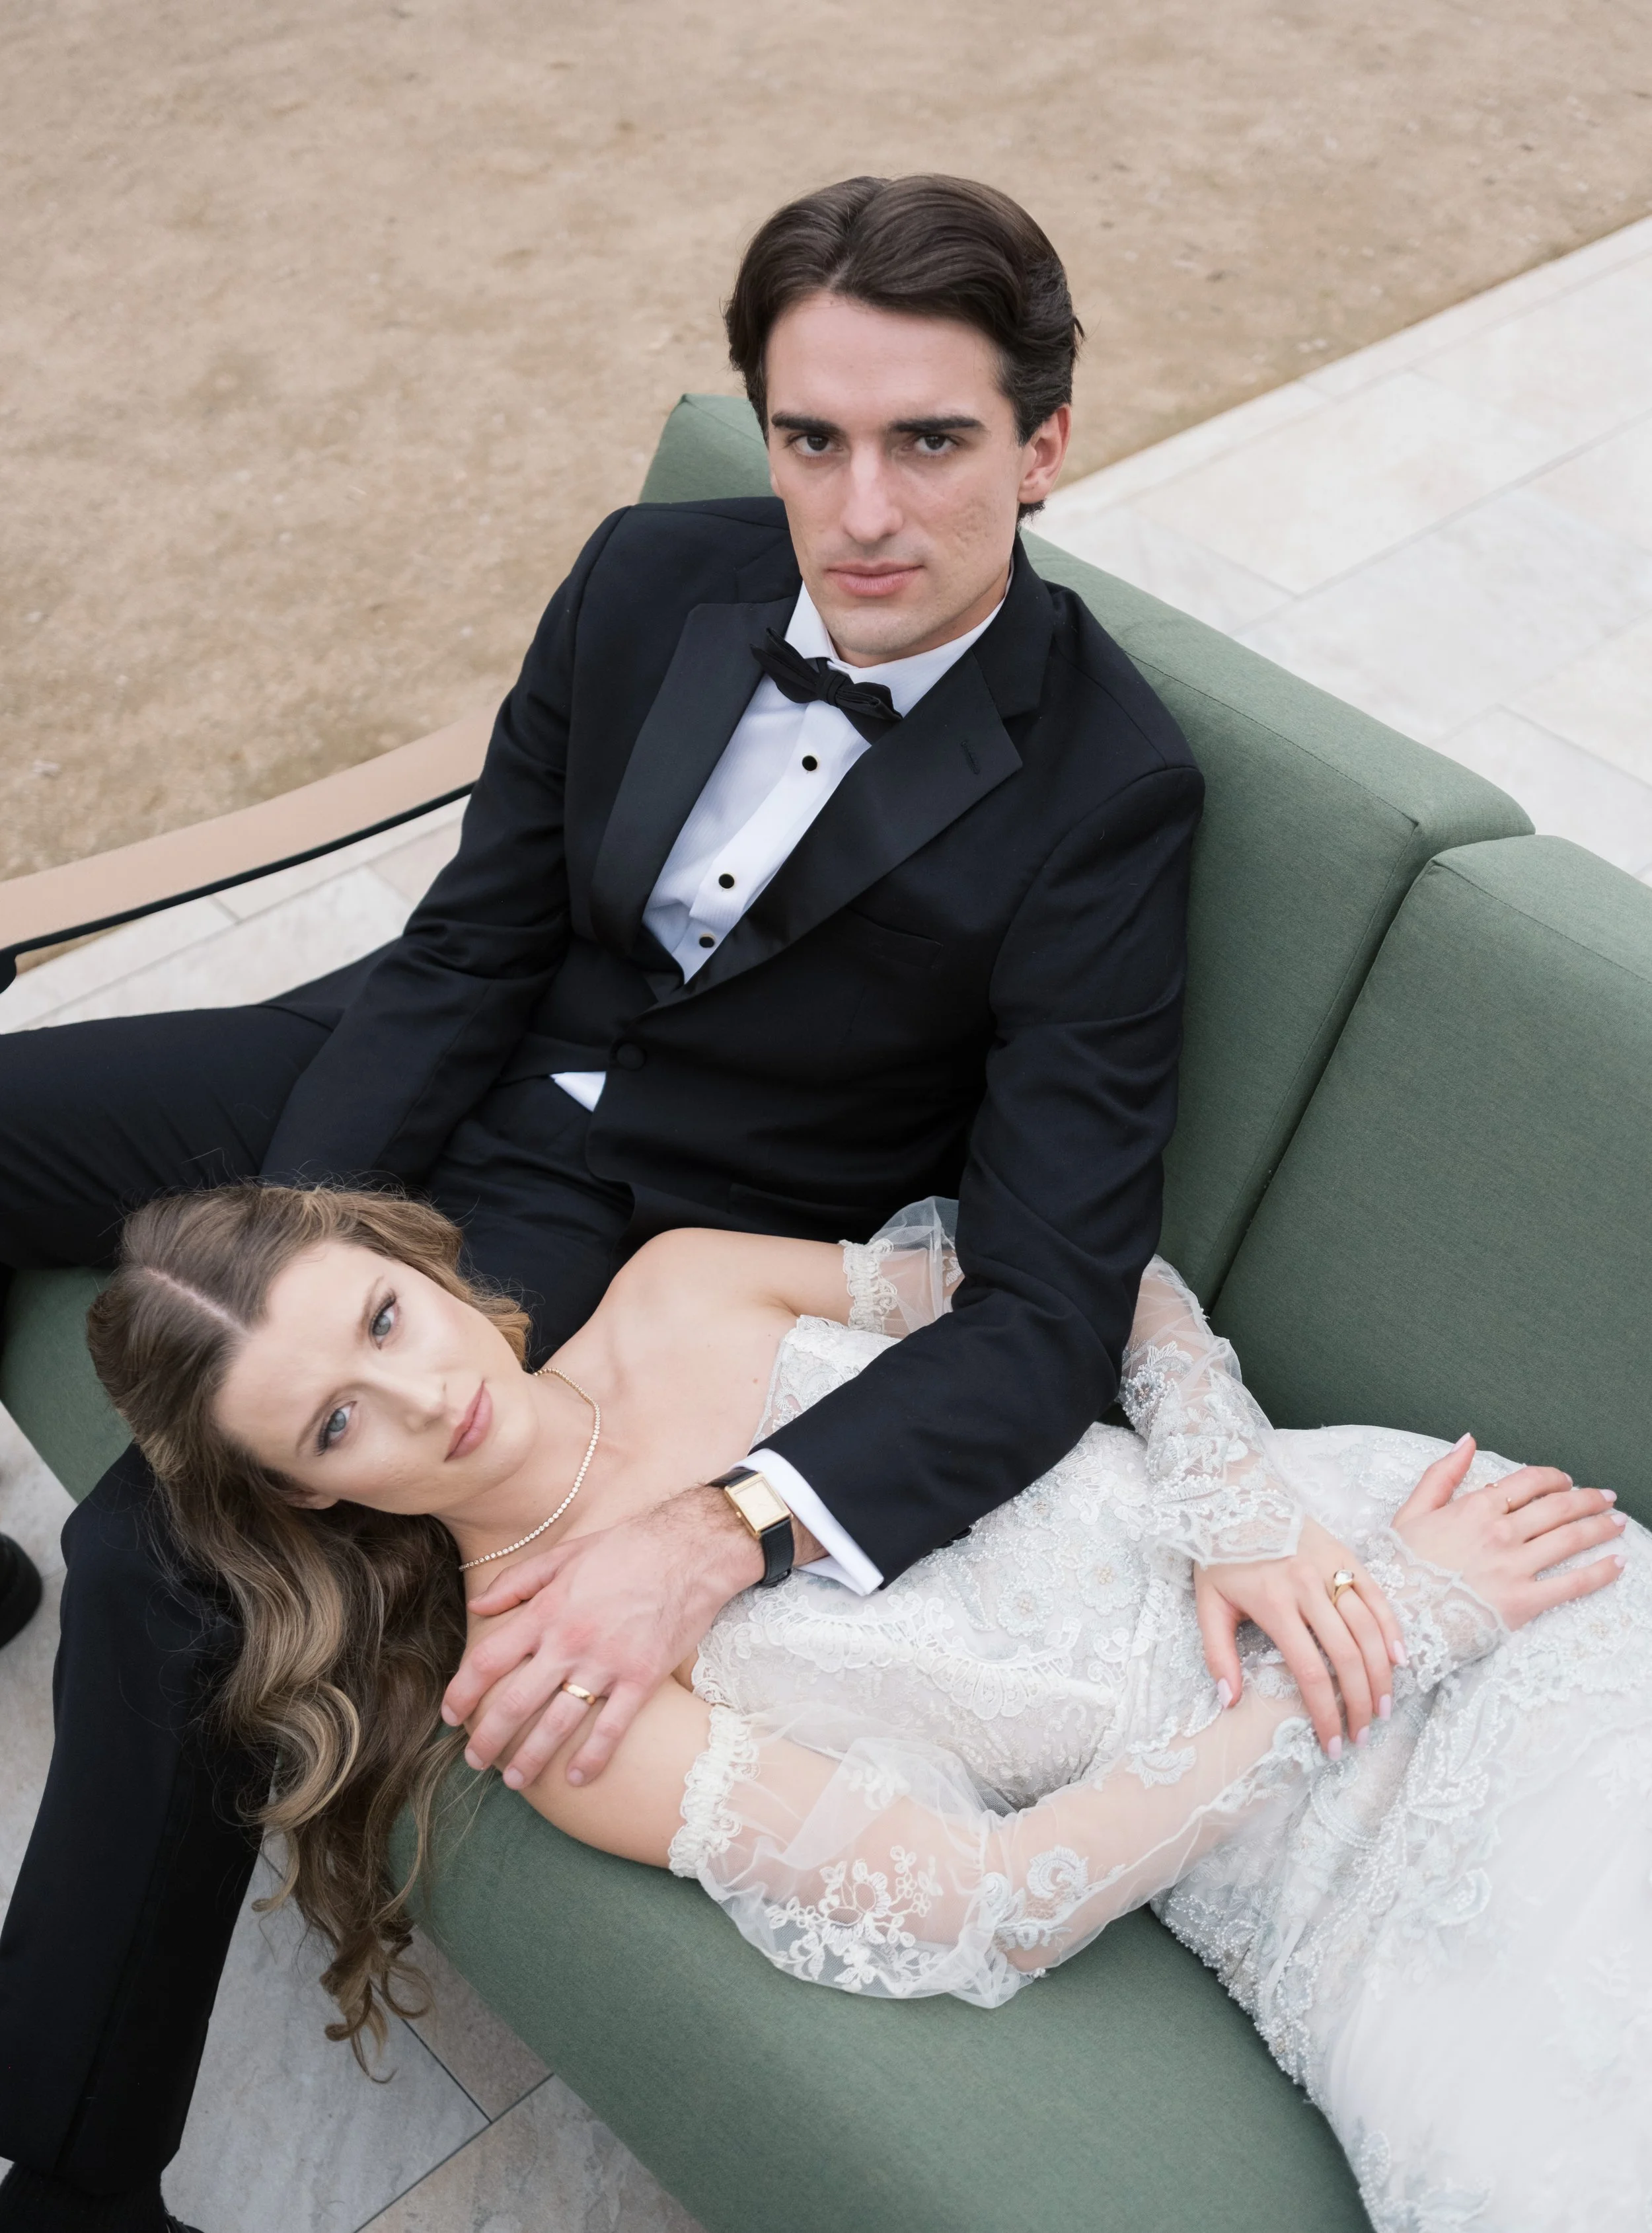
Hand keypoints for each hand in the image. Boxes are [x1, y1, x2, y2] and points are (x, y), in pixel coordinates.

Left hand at [442, 1485, 762, 1789]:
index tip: (450, 1715)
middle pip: (515, 1702)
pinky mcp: (642, 1677)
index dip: (462, 1692)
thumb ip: (517, 1582)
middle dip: (489, 1738)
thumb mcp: (564, 1555)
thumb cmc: (625, 1548)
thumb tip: (477, 1606)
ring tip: (516, 1781)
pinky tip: (578, 1778)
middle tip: (474, 1761)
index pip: (489, 1660)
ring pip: (558, 1723)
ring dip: (531, 1757)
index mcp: (547, 1611)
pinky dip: (593, 1757)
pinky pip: (612, 1727)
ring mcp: (607, 1663)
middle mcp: (569, 1641)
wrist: (690, 1549)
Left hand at [1196, 1517, 1404, 1755]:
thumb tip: (1230, 1701)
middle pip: (1347, 1656)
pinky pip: (1377, 1594)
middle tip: (1363, 1736)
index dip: (1326, 1713)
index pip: (1310, 1671)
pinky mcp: (1346, 1553)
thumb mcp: (1207, 1603)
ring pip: (1368, 1628)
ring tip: (1384, 1709)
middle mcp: (1307, 1586)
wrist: (1234, 1493)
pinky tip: (1399, 1659)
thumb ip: (1217, 1654)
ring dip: (1381, 1674)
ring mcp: (1331, 1567)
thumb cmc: (1219, 1553)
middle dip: (1360, 1703)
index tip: (1332, 1744)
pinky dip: (1392, 1628)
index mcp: (1273, 1603)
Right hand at [1392, 1434, 1625, 1629]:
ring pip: (1571, 1539)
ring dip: (1601, 1528)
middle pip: (1559, 1508)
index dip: (1555, 1478)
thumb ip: (1442, 1473)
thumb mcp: (1411, 1511)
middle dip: (1589, 1500)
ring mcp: (1515, 1566)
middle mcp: (1501, 1532)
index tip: (1567, 1481)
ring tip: (1619, 1524)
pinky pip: (1573, 1584)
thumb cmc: (1400, 1566)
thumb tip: (1468, 1441)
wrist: (1396, 1616)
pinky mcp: (1523, 1601)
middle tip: (1607, 1499)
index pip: (1529, 1482)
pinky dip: (1600, 1572)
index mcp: (1476, 1507)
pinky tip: (1617, 1564)